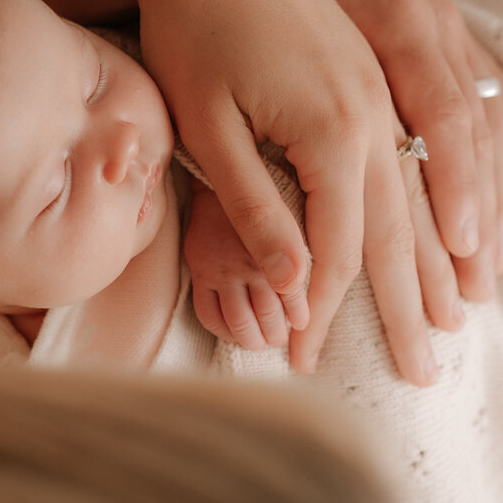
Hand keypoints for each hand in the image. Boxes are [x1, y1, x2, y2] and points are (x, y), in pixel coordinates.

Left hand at [124, 0, 439, 384]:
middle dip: (411, 301)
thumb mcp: (208, 124)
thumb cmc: (191, 28)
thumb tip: (292, 284)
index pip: (340, 245)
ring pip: (443, 179)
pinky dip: (487, 173)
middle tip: (421, 371)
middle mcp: (381, 106)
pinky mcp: (390, 57)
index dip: (323, 308)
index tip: (305, 359)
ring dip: (460, 249)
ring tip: (470, 309)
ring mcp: (394, 78)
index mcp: (334, 130)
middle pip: (406, 225)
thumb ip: (253, 205)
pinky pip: (459, 126)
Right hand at [183, 179, 291, 350]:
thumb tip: (304, 284)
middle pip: (269, 317)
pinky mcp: (199, 266)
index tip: (302, 323)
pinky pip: (208, 315)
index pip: (293, 296)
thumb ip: (302, 240)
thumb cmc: (263, 178)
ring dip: (255, 338)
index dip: (302, 318)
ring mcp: (220, 265)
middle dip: (279, 333)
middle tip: (281, 333)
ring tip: (262, 337)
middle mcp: (249, 259)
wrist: (216, 164)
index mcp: (278, 241)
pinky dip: (225, 330)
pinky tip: (234, 329)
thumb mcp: (294, 200)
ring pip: (240, 323)